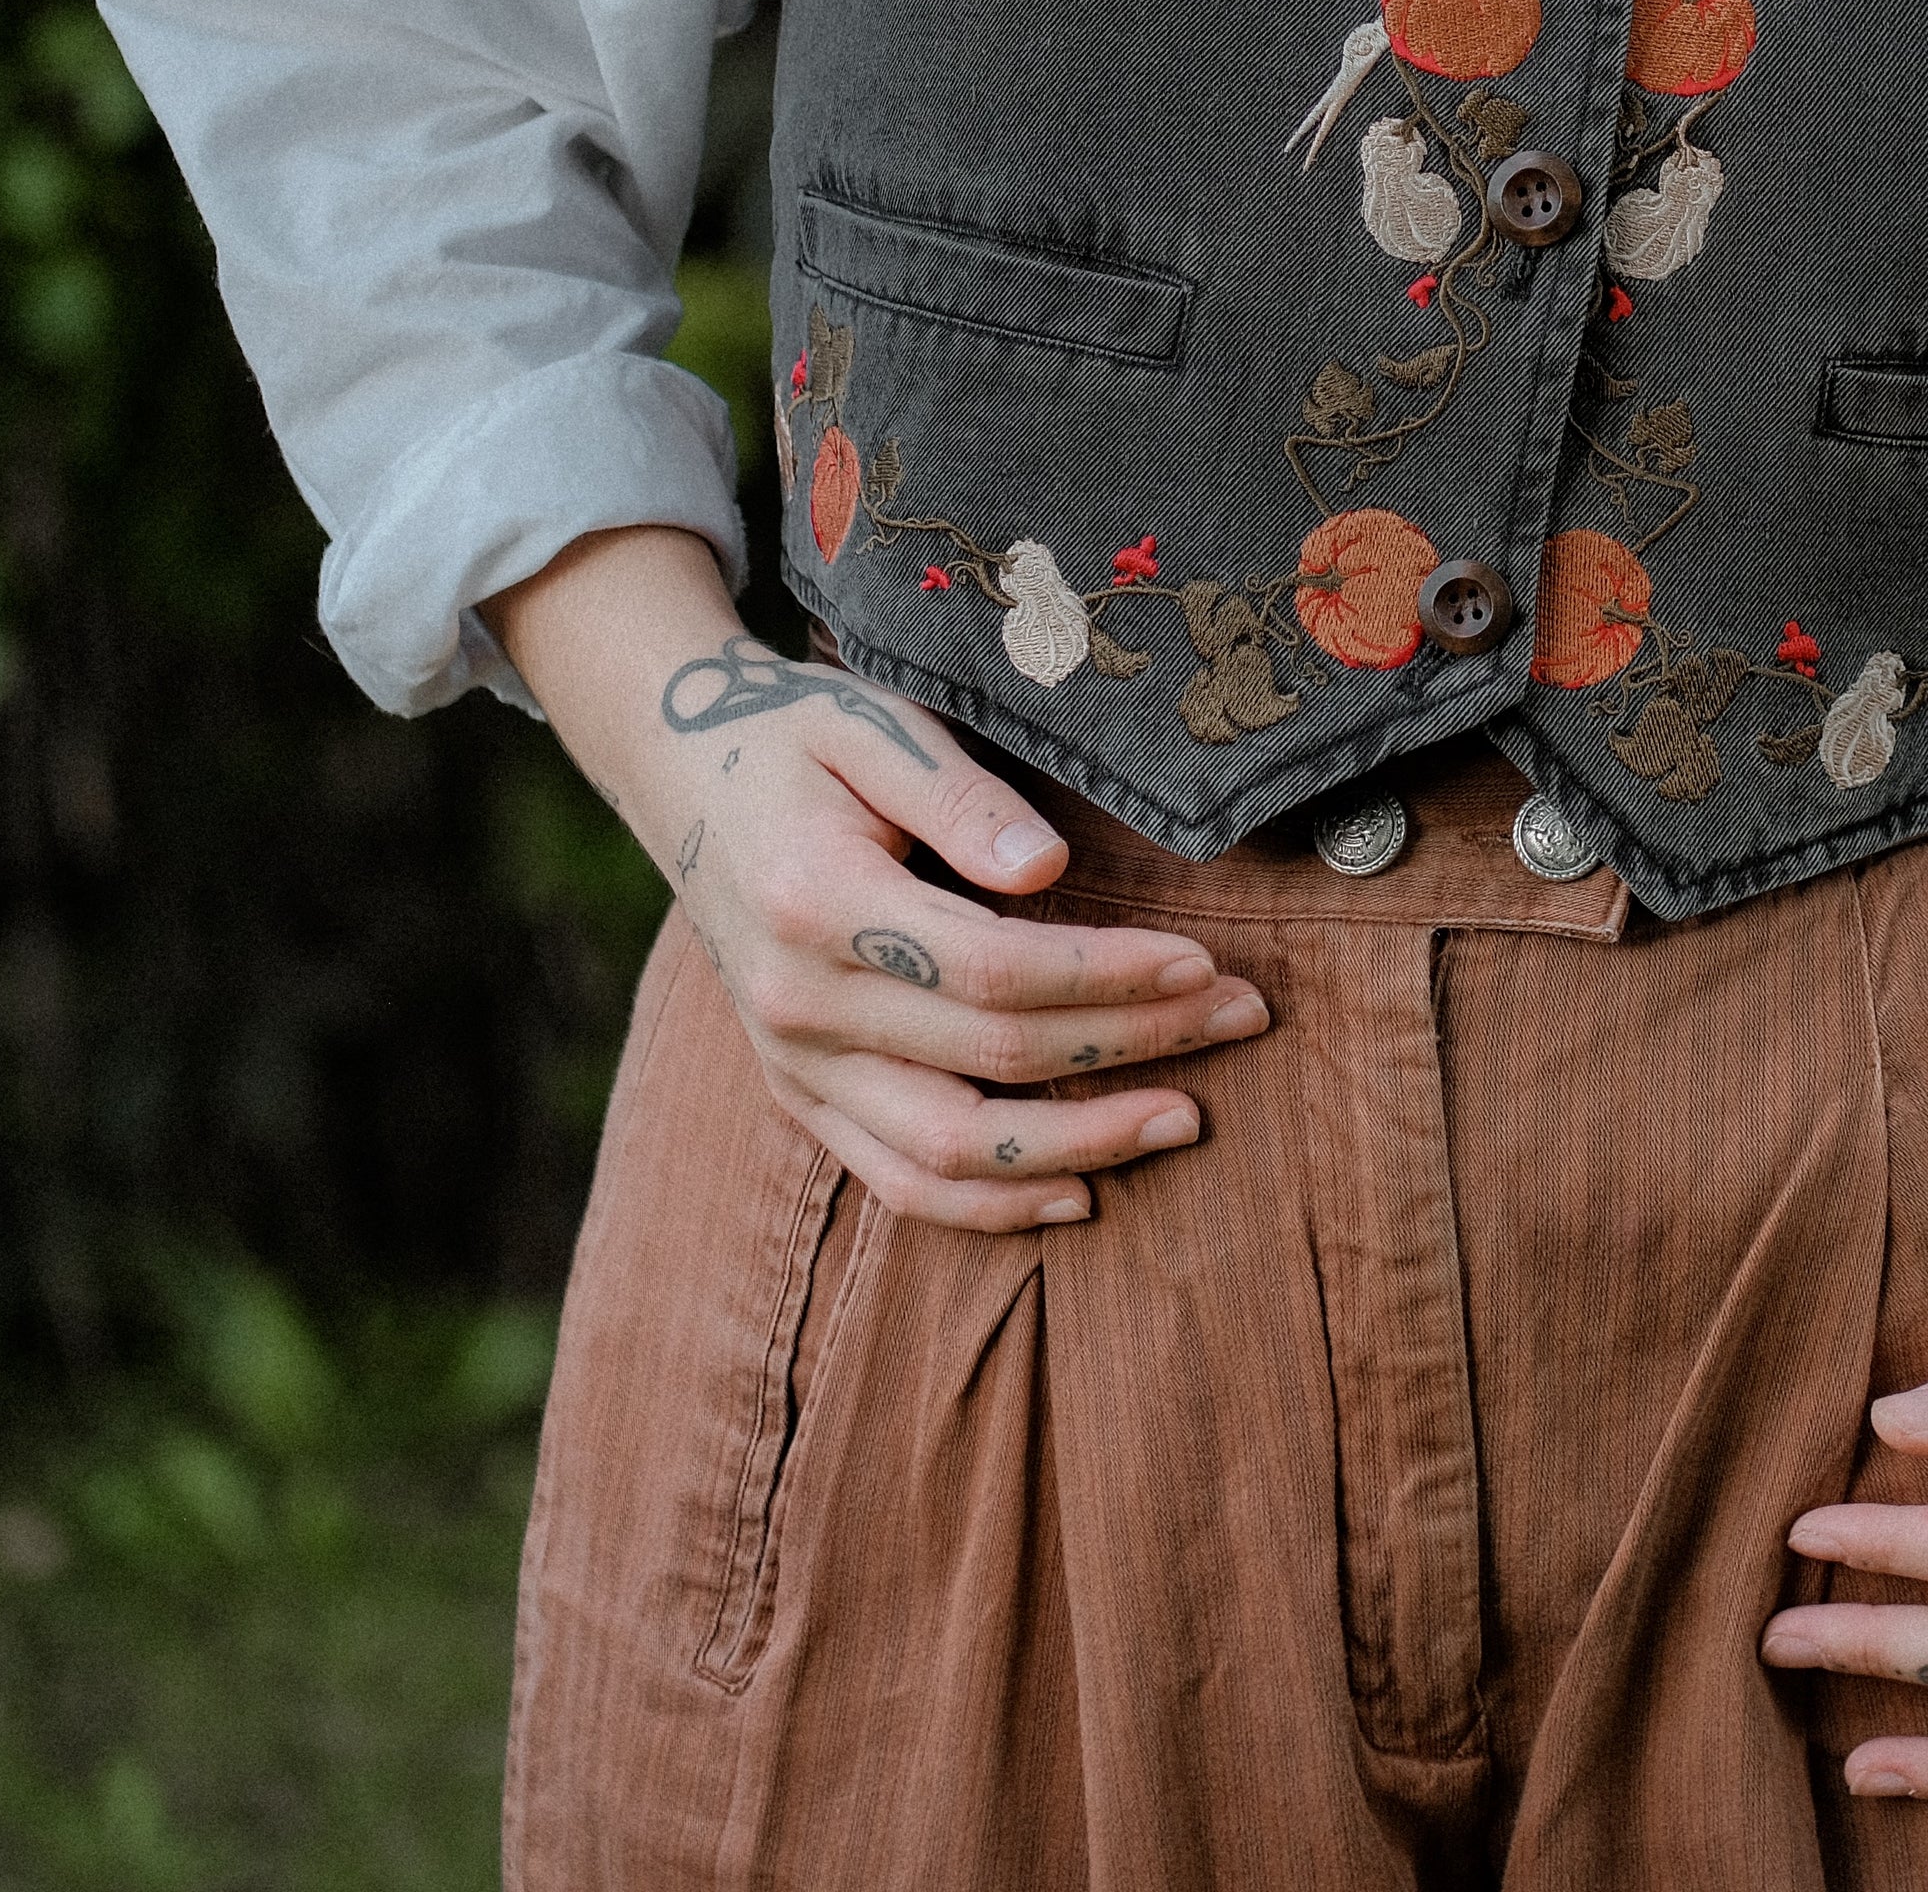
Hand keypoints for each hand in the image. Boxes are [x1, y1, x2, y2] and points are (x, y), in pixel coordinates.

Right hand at [487, 528, 1270, 1232]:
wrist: (683, 776)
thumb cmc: (800, 736)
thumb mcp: (872, 722)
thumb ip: (959, 794)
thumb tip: (1048, 869)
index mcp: (818, 902)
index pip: (990, 967)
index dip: (1106, 974)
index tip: (1203, 960)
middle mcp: (799, 1004)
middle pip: (992, 1060)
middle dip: (1134, 1046)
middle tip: (1244, 1017)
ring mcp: (794, 1064)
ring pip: (947, 1154)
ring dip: (1080, 1149)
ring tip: (1188, 1118)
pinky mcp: (799, 1096)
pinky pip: (898, 1181)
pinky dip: (992, 1206)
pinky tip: (1080, 1194)